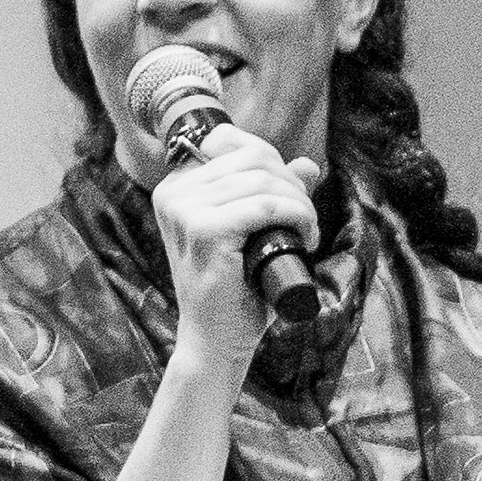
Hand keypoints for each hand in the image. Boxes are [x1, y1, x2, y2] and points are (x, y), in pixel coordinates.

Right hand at [148, 129, 321, 356]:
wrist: (215, 338)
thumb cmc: (235, 287)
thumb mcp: (254, 231)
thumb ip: (274, 193)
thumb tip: (308, 164)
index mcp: (176, 187)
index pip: (234, 142)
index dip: (274, 163)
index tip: (290, 198)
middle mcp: (173, 193)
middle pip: (254, 157)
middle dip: (292, 185)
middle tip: (303, 220)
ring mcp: (184, 211)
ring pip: (265, 180)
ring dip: (300, 204)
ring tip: (305, 234)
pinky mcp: (203, 231)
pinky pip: (267, 205)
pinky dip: (297, 217)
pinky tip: (303, 240)